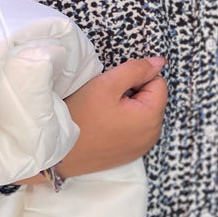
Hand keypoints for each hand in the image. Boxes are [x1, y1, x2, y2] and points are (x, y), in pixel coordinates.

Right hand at [22, 56, 166, 182]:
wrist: (57, 151)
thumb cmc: (81, 115)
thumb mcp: (108, 84)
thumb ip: (136, 69)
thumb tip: (160, 62)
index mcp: (152, 118)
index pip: (158, 83)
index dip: (136, 78)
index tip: (115, 87)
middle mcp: (152, 136)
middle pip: (152, 99)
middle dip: (133, 93)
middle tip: (106, 100)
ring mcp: (141, 147)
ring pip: (142, 113)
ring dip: (127, 107)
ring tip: (103, 113)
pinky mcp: (129, 154)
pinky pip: (134, 129)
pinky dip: (123, 122)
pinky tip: (103, 126)